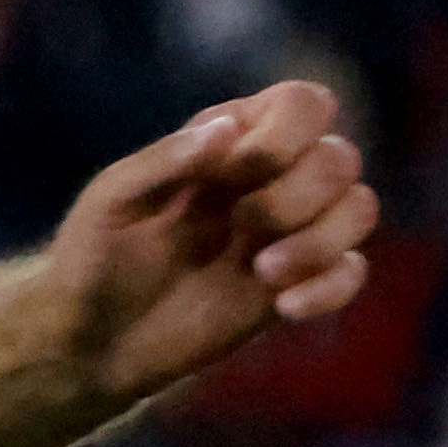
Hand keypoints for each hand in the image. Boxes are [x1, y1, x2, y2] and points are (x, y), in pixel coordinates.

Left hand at [33, 84, 382, 412]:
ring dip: (322, 240)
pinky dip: (331, 287)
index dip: (288, 133)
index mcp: (231, 139)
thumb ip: (165, 160)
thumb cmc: (91, 259)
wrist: (88, 343)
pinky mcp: (293, 284)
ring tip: (263, 274)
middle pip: (341, 158)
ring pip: (359, 209)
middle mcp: (270, 178)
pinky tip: (284, 308)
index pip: (305, 104)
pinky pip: (352, 272)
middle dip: (298, 195)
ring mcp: (287, 232)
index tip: (235, 174)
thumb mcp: (110, 202)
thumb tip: (228, 128)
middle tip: (242, 226)